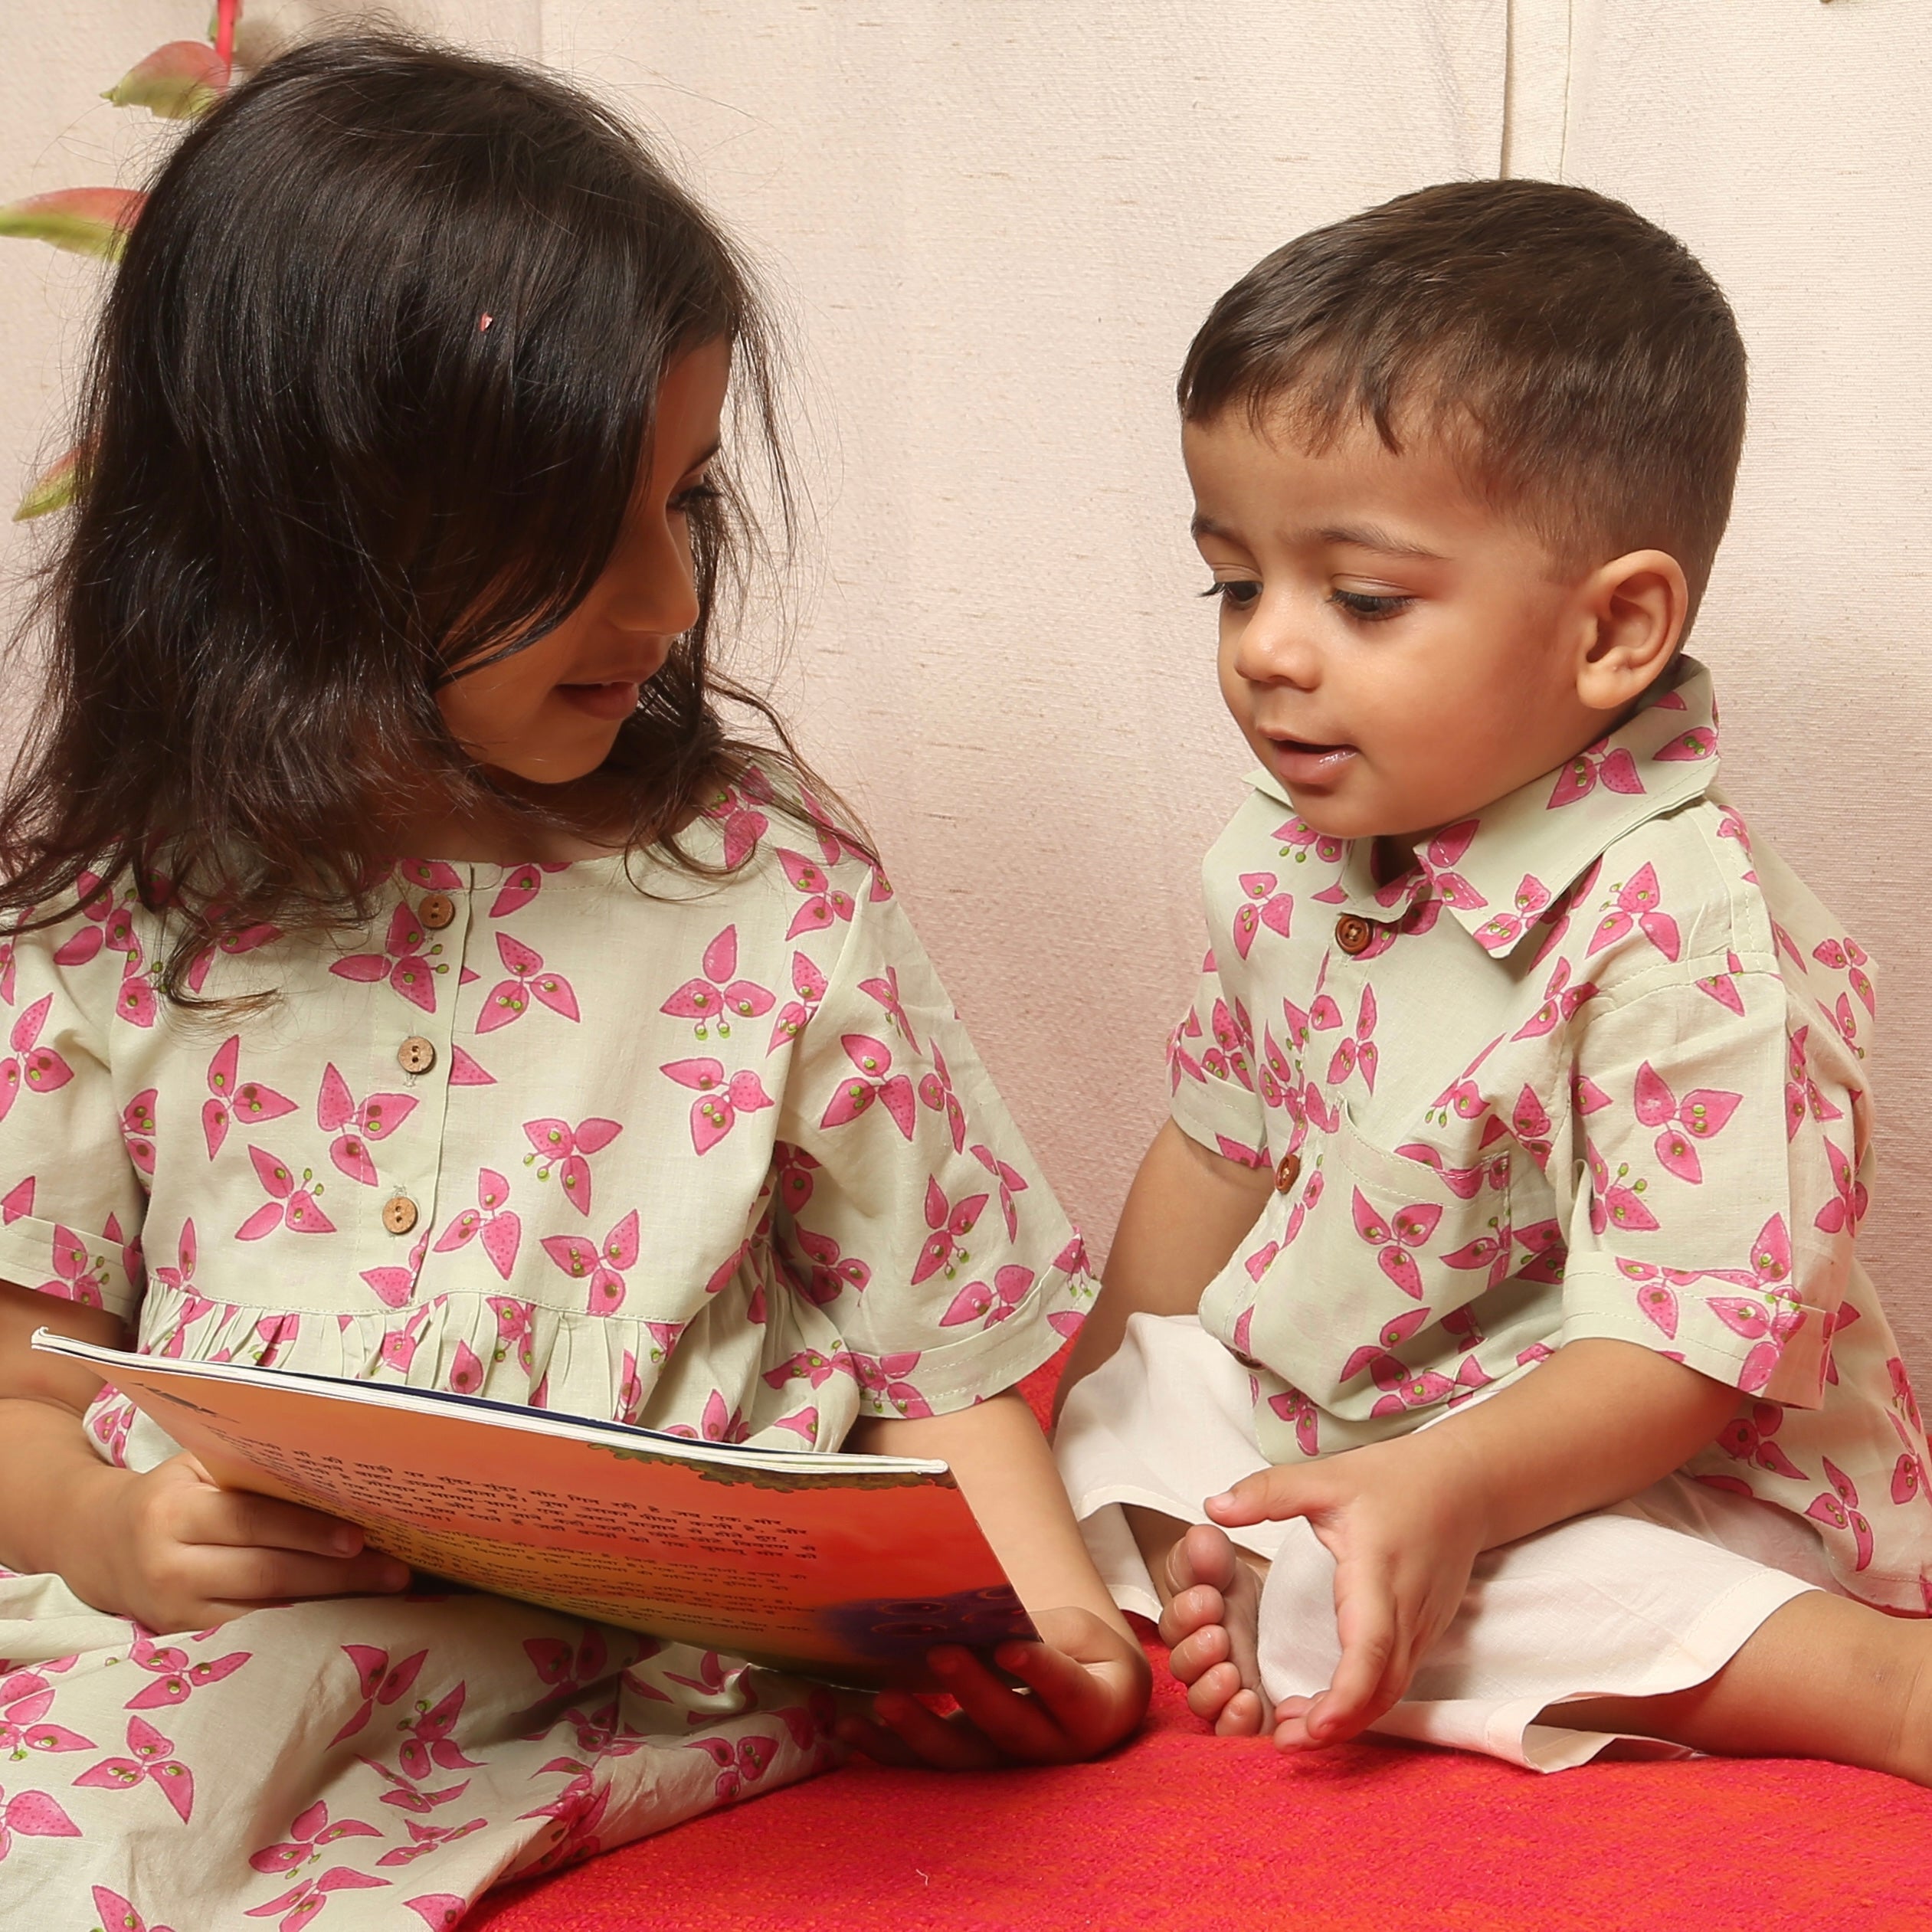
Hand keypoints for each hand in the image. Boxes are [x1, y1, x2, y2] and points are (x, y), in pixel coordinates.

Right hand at [84, 1452, 411, 1632]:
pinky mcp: (181, 1640)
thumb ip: (253, 1468)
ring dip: (329, 1606)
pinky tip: (342, 1619)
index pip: (252, 1521)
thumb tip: (336, 1470)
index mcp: (173, 1512)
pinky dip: (300, 1630)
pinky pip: (249, 1637)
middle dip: (338, 1575)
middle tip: (395, 1571)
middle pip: (266, 1573)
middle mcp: (169, 1566)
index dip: (307, 1531)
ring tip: (384, 1595)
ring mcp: (174, 1611)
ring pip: (264, 1613)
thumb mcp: (199, 1467)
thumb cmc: (174, 1493)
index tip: (361, 1536)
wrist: (101, 1543)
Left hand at [837, 1605, 1150, 1768]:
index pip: (1068, 1691)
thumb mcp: (1081, 1634)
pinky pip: (926, 1768)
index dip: (1039, 1671)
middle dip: (972, 1691)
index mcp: (1093, 1712)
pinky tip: (851, 1728)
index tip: (1008, 1647)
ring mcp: (1006, 1768)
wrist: (1088, 1699)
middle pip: (1010, 1727)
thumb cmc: (1084, 1655)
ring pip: (963, 1758)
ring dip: (919, 1731)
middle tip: (940, 1652)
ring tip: (884, 1699)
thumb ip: (1046, 1631)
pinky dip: (887, 1751)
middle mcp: (1050, 1750)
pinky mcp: (968, 1770)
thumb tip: (991, 1617)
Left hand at [1207, 1431, 1487, 1751]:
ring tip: (1294, 1731)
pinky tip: (1328, 1706)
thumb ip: (1269, 1492)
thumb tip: (1211, 1506)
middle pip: (1380, 1688)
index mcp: (1377, 1575)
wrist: (1464, 1485)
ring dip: (1348, 1719)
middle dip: (1336, 1725)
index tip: (1312, 1729)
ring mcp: (1422, 1628)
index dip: (1344, 1697)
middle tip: (1283, 1742)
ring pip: (1390, 1691)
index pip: (1369, 1650)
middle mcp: (1406, 1612)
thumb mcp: (1326, 1478)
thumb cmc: (1393, 1480)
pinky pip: (1396, 1680)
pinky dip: (1364, 1701)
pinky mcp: (1425, 1633)